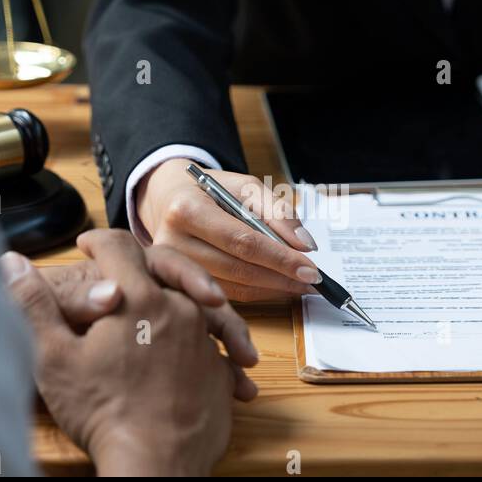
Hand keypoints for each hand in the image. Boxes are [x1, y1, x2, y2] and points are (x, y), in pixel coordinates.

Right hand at [2, 229, 259, 475]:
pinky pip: (209, 344)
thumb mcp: (53, 357)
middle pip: (163, 270)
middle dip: (139, 269)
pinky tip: (173, 357)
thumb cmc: (101, 412)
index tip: (87, 245)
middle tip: (120, 277)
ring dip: (170, 304)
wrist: (155, 464)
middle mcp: (181, 310)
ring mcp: (204, 341)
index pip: (119, 247)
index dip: (99, 240)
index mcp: (138, 298)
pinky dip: (190, 342)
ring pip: (190, 305)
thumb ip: (33, 304)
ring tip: (149, 320)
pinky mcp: (219, 371)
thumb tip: (9, 262)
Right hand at [136, 158, 322, 300]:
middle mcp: (174, 243)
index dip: (280, 258)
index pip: (242, 241)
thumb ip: (277, 211)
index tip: (311, 268)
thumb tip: (305, 244)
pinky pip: (228, 294)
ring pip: (234, 288)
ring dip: (273, 289)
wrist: (170, 200)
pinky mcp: (182, 284)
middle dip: (281, 278)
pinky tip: (279, 287)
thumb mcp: (244, 187)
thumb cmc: (210, 191)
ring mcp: (176, 269)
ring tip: (300, 285)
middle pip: (237, 269)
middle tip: (312, 281)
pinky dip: (258, 293)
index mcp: (186, 210)